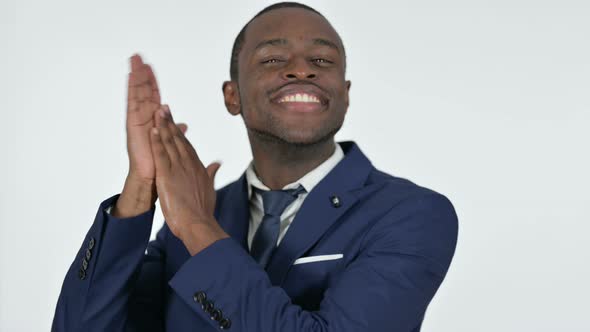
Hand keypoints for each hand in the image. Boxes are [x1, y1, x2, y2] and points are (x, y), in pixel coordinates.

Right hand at [126, 55, 187, 182]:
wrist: (151, 178)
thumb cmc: (158, 163)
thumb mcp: (169, 143)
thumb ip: (174, 131)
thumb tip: (183, 124)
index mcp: (153, 121)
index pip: (153, 97)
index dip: (152, 82)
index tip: (150, 67)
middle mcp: (144, 118)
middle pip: (142, 92)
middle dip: (141, 74)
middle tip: (137, 55)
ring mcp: (137, 120)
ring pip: (137, 94)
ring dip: (136, 76)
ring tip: (134, 59)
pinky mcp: (133, 125)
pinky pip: (133, 103)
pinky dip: (132, 89)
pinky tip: (131, 76)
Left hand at [150, 107, 227, 253]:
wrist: (198, 223)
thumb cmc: (203, 210)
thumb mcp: (209, 188)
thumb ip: (211, 173)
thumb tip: (217, 163)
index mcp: (197, 167)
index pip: (187, 146)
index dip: (180, 132)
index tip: (174, 121)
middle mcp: (189, 164)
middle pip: (178, 139)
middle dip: (171, 122)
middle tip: (164, 107)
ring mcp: (178, 168)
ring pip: (170, 142)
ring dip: (163, 126)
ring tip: (158, 111)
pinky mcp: (167, 174)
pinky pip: (161, 154)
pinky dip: (157, 141)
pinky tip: (154, 129)